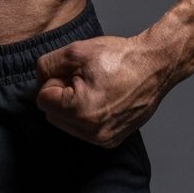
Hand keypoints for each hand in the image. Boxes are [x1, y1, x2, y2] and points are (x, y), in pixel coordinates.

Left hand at [35, 35, 165, 147]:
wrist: (154, 67)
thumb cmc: (119, 57)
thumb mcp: (75, 51)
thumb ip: (47, 66)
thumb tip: (38, 80)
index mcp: (80, 111)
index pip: (42, 99)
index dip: (53, 80)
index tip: (73, 72)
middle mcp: (92, 132)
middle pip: (52, 114)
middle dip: (61, 94)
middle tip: (83, 78)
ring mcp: (103, 139)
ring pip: (66, 123)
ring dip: (72, 105)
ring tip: (94, 87)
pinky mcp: (112, 141)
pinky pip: (83, 129)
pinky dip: (85, 114)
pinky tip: (102, 98)